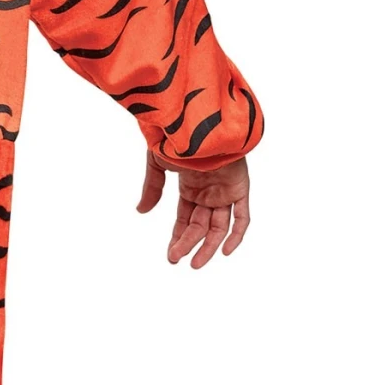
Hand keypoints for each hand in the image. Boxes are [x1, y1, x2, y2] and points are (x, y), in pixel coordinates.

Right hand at [137, 147, 250, 268]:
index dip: (178, 236)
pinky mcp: (239, 188)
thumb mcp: (157, 164)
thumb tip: (141, 211)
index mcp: (190, 185)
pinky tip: (225, 252)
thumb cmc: (175, 135)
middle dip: (187, 244)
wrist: (195, 121)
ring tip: (195, 264)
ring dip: (208, 246)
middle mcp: (208, 190)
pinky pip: (242, 217)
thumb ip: (152, 188)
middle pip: (200, 226)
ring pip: (218, 226)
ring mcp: (224, 190)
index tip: (170, 254)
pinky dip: (237, 235)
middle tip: (175, 260)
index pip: (186, 219)